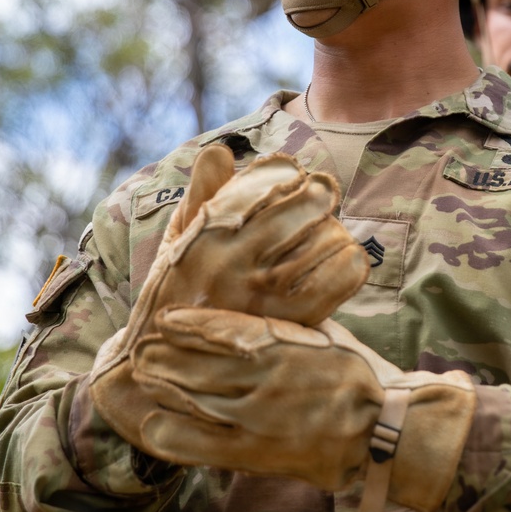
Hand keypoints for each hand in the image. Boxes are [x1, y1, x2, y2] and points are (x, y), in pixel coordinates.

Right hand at [90, 147, 368, 449]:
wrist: (162, 361)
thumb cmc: (174, 289)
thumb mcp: (178, 238)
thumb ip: (202, 193)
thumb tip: (219, 150)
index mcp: (208, 232)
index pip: (269, 181)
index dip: (289, 171)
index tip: (293, 175)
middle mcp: (235, 259)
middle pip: (306, 204)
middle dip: (319, 194)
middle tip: (320, 198)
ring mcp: (263, 293)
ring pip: (326, 237)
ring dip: (333, 228)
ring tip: (325, 232)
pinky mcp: (287, 323)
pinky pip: (338, 279)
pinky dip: (348, 263)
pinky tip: (340, 260)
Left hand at [122, 308, 475, 511]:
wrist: (388, 430)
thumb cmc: (360, 373)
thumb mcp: (326, 333)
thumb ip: (290, 321)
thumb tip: (263, 296)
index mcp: (285, 345)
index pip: (225, 330)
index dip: (190, 325)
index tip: (165, 318)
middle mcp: (265, 380)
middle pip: (201, 365)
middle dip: (166, 356)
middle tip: (141, 348)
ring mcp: (259, 419)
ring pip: (198, 401)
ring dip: (165, 388)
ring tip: (143, 377)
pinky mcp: (259, 454)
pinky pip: (207, 446)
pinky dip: (177, 436)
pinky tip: (153, 427)